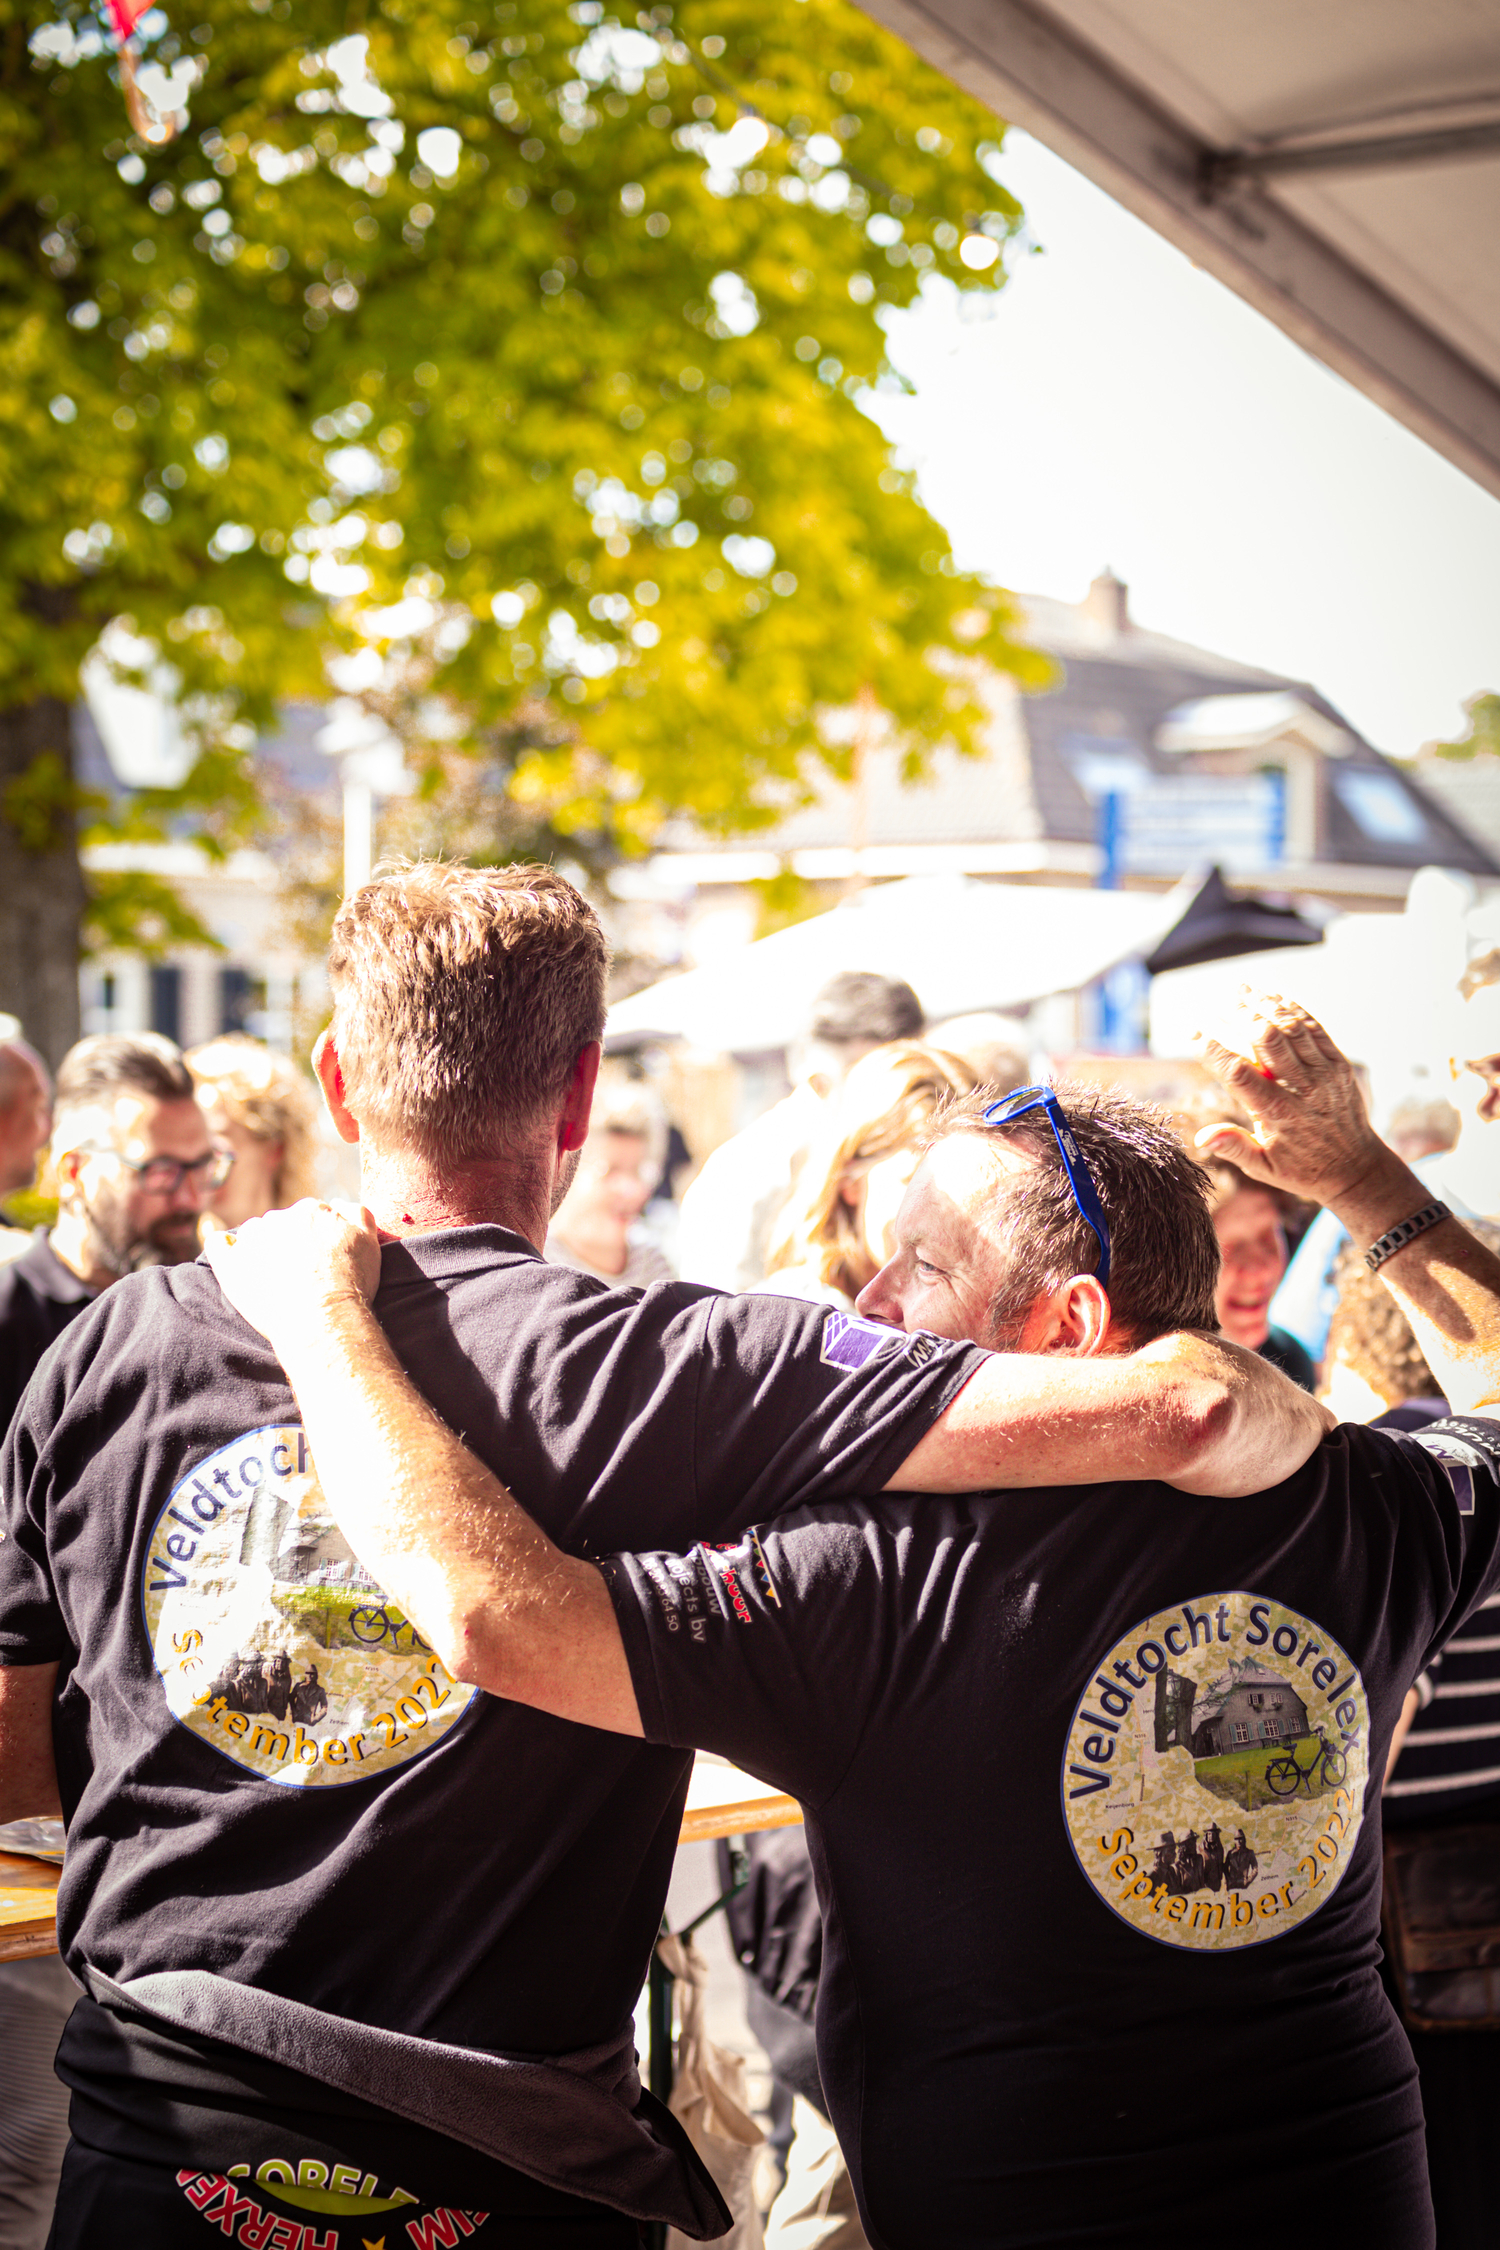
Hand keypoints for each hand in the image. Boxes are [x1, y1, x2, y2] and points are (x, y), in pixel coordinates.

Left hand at [201, 1198, 382, 1344]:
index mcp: (311, 1210)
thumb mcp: (370, 1239)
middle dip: (290, 1242)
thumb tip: (339, 1204)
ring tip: (274, 1277)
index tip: (323, 1260)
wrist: (323, 1318)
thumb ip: (357, 1212)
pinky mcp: (231, 1264)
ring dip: (261, 1247)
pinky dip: (224, 1247)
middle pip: (282, 1224)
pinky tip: (230, 1254)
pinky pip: (219, 1244)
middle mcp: (279, 1218)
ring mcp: (251, 1240)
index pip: (311, 1216)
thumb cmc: (350, 1282)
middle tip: (302, 1273)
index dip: (318, 1238)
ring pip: (254, 1234)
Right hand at [1194, 990, 1390, 1207]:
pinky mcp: (1338, 1065)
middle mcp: (1302, 1088)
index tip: (1194, 1032)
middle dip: (1240, 1016)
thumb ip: (1234, 1147)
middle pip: (1267, 1039)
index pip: (1238, 1073)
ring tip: (1241, 989)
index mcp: (1277, 1113)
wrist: (1356, 1167)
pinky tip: (1273, 996)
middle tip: (1219, 1003)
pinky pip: (1314, 1029)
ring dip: (1265, 1005)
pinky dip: (1293, 1009)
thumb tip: (1202, 1139)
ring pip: (1291, 1027)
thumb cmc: (1303, 1169)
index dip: (1213, 1049)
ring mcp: (1324, 1073)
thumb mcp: (1264, 1168)